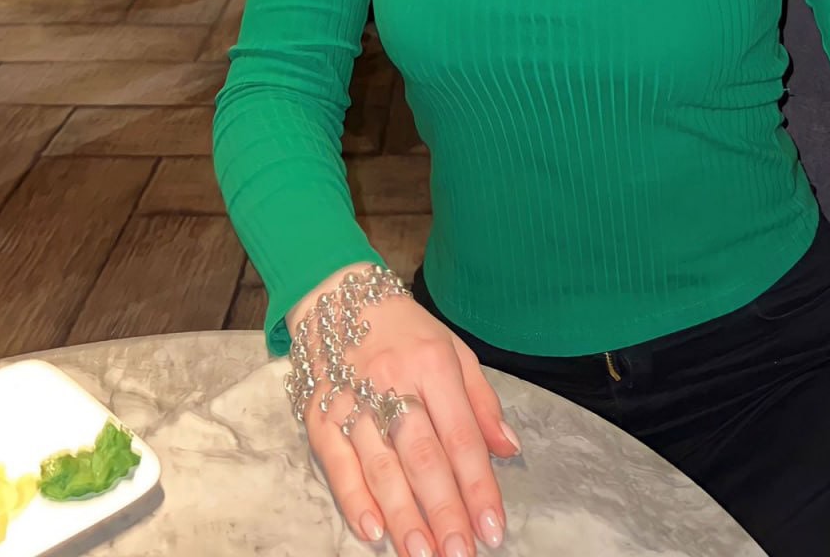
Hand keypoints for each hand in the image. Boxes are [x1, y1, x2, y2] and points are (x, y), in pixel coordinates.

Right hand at [289, 265, 519, 556]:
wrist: (338, 297)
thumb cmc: (406, 331)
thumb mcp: (454, 350)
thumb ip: (482, 402)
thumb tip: (509, 449)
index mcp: (434, 364)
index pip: (461, 436)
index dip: (478, 486)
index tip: (493, 528)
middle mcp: (392, 381)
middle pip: (423, 456)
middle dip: (444, 511)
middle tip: (460, 554)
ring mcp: (352, 399)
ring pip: (382, 466)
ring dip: (404, 517)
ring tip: (423, 555)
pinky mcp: (320, 416)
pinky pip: (338, 465)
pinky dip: (355, 500)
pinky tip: (373, 530)